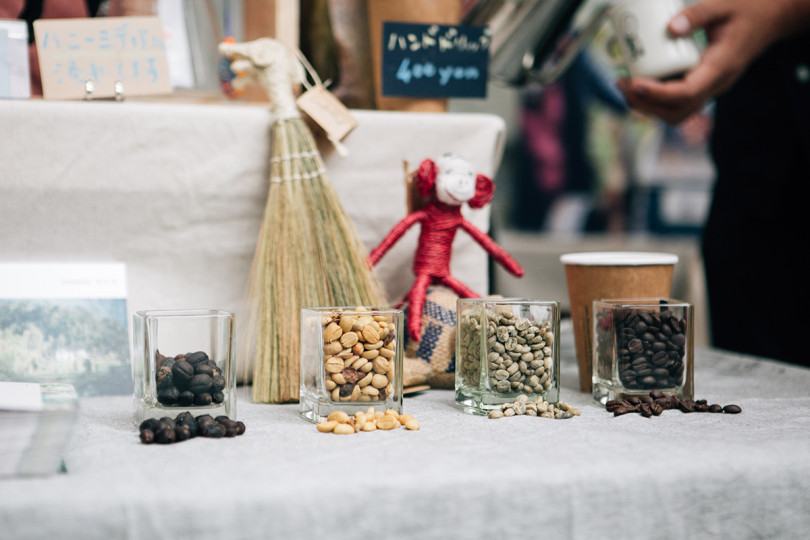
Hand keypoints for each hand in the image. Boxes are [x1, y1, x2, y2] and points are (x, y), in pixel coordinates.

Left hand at [617, 0, 809, 122]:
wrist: (770, 20)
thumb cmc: (748, 11)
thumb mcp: (724, 4)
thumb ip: (698, 14)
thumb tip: (670, 28)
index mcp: (720, 68)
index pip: (686, 93)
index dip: (656, 93)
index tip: (634, 82)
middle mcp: (715, 85)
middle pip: (676, 112)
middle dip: (645, 105)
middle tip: (621, 83)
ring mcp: (709, 89)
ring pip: (675, 113)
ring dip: (647, 106)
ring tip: (625, 85)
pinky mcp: (702, 85)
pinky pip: (677, 103)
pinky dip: (655, 99)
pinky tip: (638, 83)